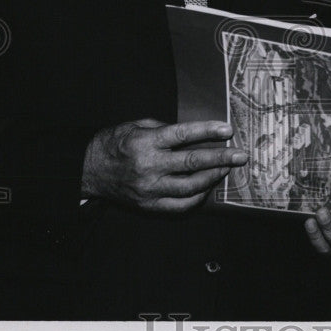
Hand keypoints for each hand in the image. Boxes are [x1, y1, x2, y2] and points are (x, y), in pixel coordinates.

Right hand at [81, 118, 246, 211]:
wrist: (89, 170)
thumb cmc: (115, 143)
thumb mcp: (136, 125)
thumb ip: (164, 127)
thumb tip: (193, 133)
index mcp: (146, 142)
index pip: (183, 135)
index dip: (207, 131)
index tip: (227, 129)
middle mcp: (149, 166)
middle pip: (192, 162)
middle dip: (221, 158)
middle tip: (241, 155)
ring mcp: (149, 188)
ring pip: (190, 186)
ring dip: (213, 177)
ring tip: (227, 168)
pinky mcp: (149, 205)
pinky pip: (180, 205)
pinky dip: (198, 197)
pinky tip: (208, 186)